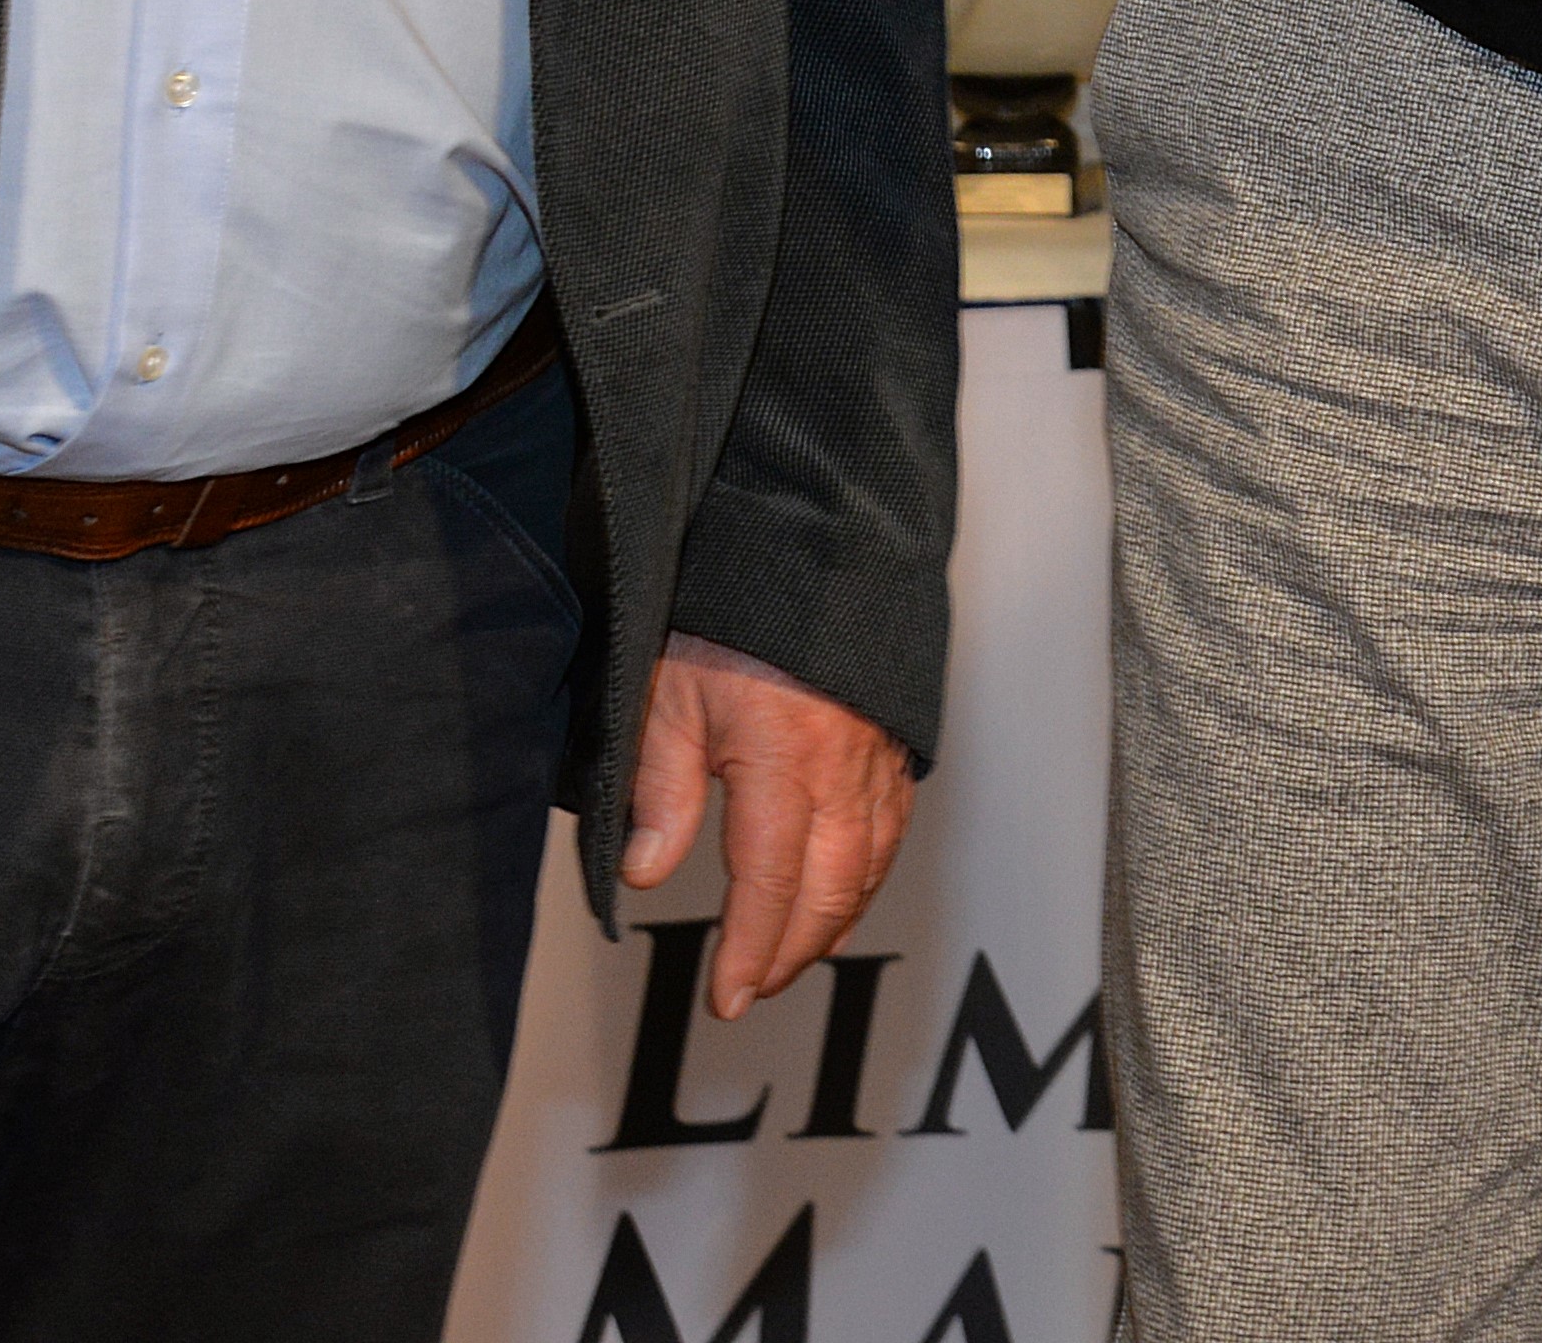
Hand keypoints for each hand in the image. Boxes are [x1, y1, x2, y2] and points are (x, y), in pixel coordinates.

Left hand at [625, 633, 917, 1017]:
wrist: (809, 546)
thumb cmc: (732, 614)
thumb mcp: (669, 695)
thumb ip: (660, 789)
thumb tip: (646, 875)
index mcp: (784, 758)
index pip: (770, 883)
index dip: (749, 949)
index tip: (727, 997)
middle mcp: (843, 768)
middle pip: (829, 891)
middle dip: (790, 952)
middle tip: (752, 990)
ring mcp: (877, 758)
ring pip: (868, 868)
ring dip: (830, 925)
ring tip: (790, 958)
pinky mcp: (895, 745)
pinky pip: (891, 831)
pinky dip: (866, 878)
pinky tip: (842, 895)